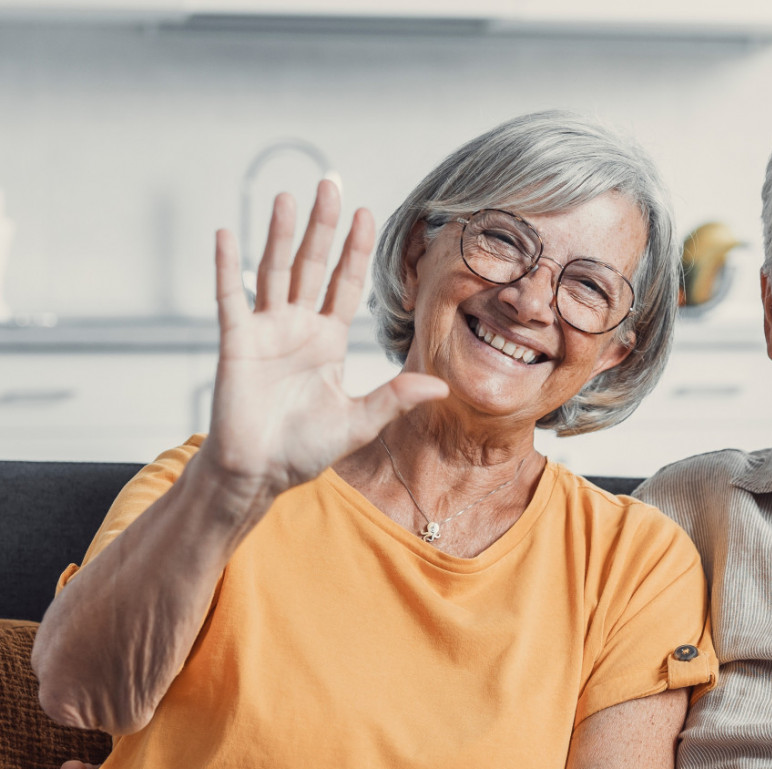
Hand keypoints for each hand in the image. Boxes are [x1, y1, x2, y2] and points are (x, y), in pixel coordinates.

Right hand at [207, 180, 447, 500]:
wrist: (259, 473)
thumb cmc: (304, 449)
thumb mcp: (358, 422)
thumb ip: (393, 399)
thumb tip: (440, 385)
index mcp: (328, 341)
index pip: (346, 285)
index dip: (355, 251)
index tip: (367, 214)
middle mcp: (297, 328)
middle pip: (312, 266)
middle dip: (322, 226)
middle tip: (330, 184)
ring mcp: (264, 332)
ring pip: (273, 271)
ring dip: (280, 234)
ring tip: (288, 197)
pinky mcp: (235, 343)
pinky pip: (229, 299)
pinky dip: (226, 268)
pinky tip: (225, 235)